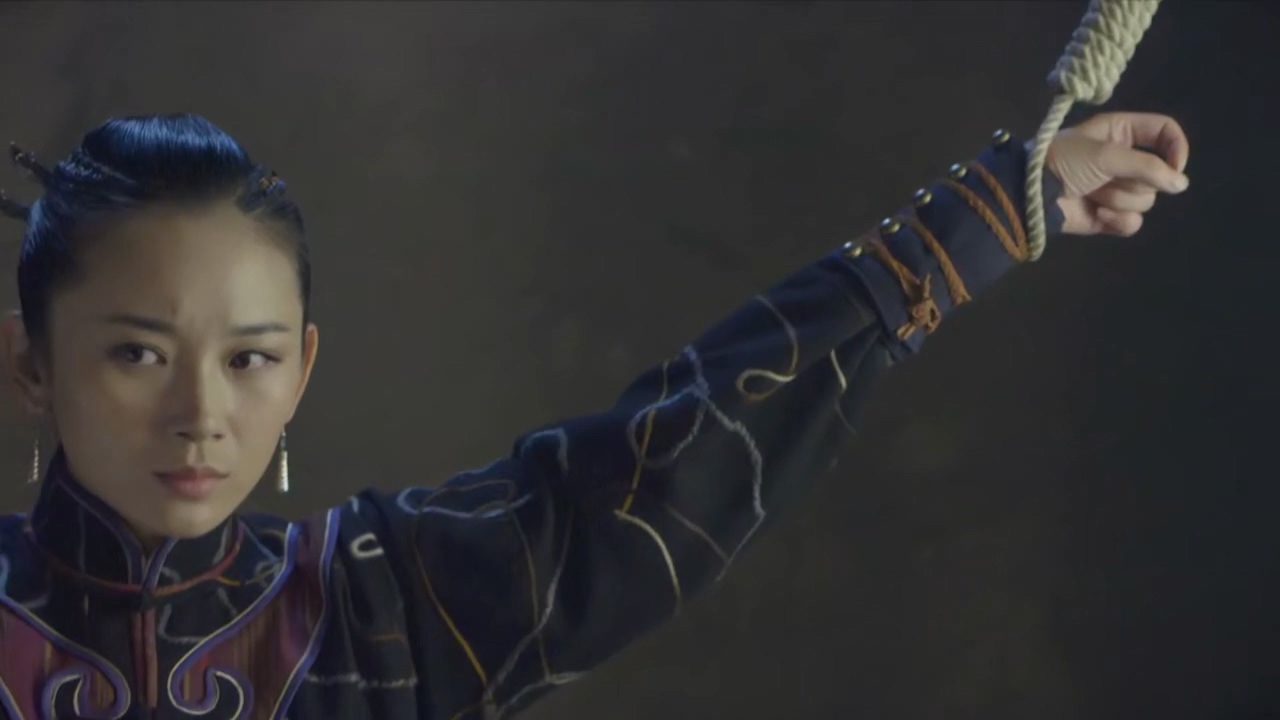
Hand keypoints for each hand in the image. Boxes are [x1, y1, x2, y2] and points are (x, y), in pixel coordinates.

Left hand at [1046, 112, 1190, 236]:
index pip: (1165, 132)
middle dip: (1132, 181)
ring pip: (1145, 200)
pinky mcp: (1109, 216)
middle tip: (1104, 178)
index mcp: (1121, 132)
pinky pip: (1133, 222)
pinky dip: (1117, 220)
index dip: (1176, 148)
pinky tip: (1097, 214)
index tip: (1174, 168)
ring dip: (1118, 199)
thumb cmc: (1064, 163)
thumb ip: (1147, 166)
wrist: (1029, 196)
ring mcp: (1117, 188)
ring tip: (1092, 194)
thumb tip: (1181, 183)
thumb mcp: (1106, 154)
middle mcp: (1123, 159)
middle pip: (1157, 174)